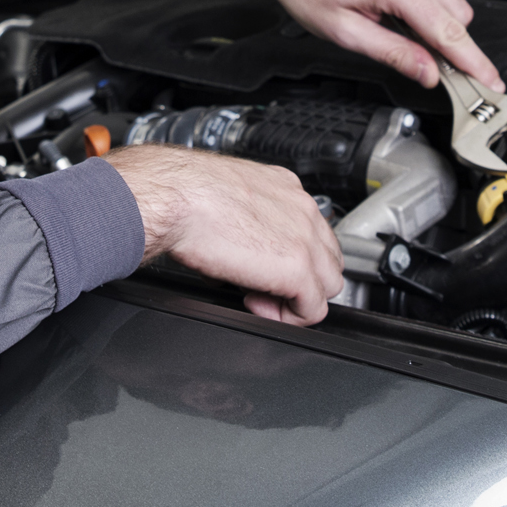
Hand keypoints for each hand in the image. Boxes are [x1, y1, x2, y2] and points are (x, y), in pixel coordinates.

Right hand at [106, 143, 344, 322]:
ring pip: (329, 285)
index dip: (291, 258)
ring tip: (258, 298)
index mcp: (286, 189)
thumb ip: (248, 221)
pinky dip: (290, 317)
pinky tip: (257, 306)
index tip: (262, 268)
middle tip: (261, 288)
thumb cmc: (186, 194)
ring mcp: (306, 239)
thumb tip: (240, 249)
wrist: (178, 196)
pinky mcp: (298, 269)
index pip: (312, 232)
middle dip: (302, 280)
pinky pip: (314, 308)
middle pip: (328, 258)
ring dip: (298, 300)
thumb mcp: (228, 199)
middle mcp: (303, 210)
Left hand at [223, 0, 502, 90]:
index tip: (489, 81)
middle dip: (445, 36)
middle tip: (420, 52)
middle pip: (456, 9)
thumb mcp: (342, 31)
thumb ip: (393, 52)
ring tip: (389, 13)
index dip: (472, 61)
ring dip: (429, 8)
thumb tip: (427, 72)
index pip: (448, 31)